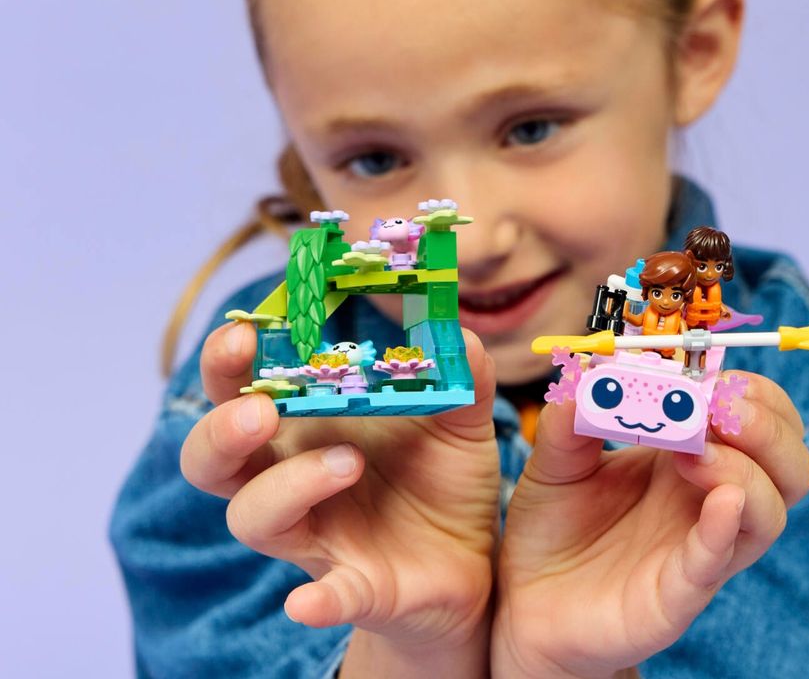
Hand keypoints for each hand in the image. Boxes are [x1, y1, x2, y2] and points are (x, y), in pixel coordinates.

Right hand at [180, 321, 498, 673]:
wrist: (472, 556)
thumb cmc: (442, 472)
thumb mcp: (460, 412)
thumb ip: (461, 368)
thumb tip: (459, 331)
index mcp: (307, 423)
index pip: (240, 385)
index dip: (227, 360)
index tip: (245, 331)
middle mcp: (291, 476)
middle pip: (212, 456)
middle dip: (222, 428)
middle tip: (261, 408)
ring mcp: (315, 534)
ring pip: (253, 517)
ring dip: (287, 486)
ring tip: (348, 461)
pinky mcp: (353, 587)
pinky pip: (322, 599)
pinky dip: (316, 600)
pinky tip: (308, 603)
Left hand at [492, 372, 808, 678]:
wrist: (524, 599)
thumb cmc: (554, 524)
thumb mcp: (555, 455)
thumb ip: (570, 413)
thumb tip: (590, 368)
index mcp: (687, 455)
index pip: (758, 417)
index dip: (747, 391)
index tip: (706, 374)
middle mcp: (706, 500)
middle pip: (788, 464)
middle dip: (767, 425)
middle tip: (720, 405)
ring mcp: (699, 548)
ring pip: (769, 512)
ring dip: (745, 469)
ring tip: (695, 452)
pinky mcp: (675, 594)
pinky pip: (715, 563)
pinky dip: (724, 530)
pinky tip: (720, 501)